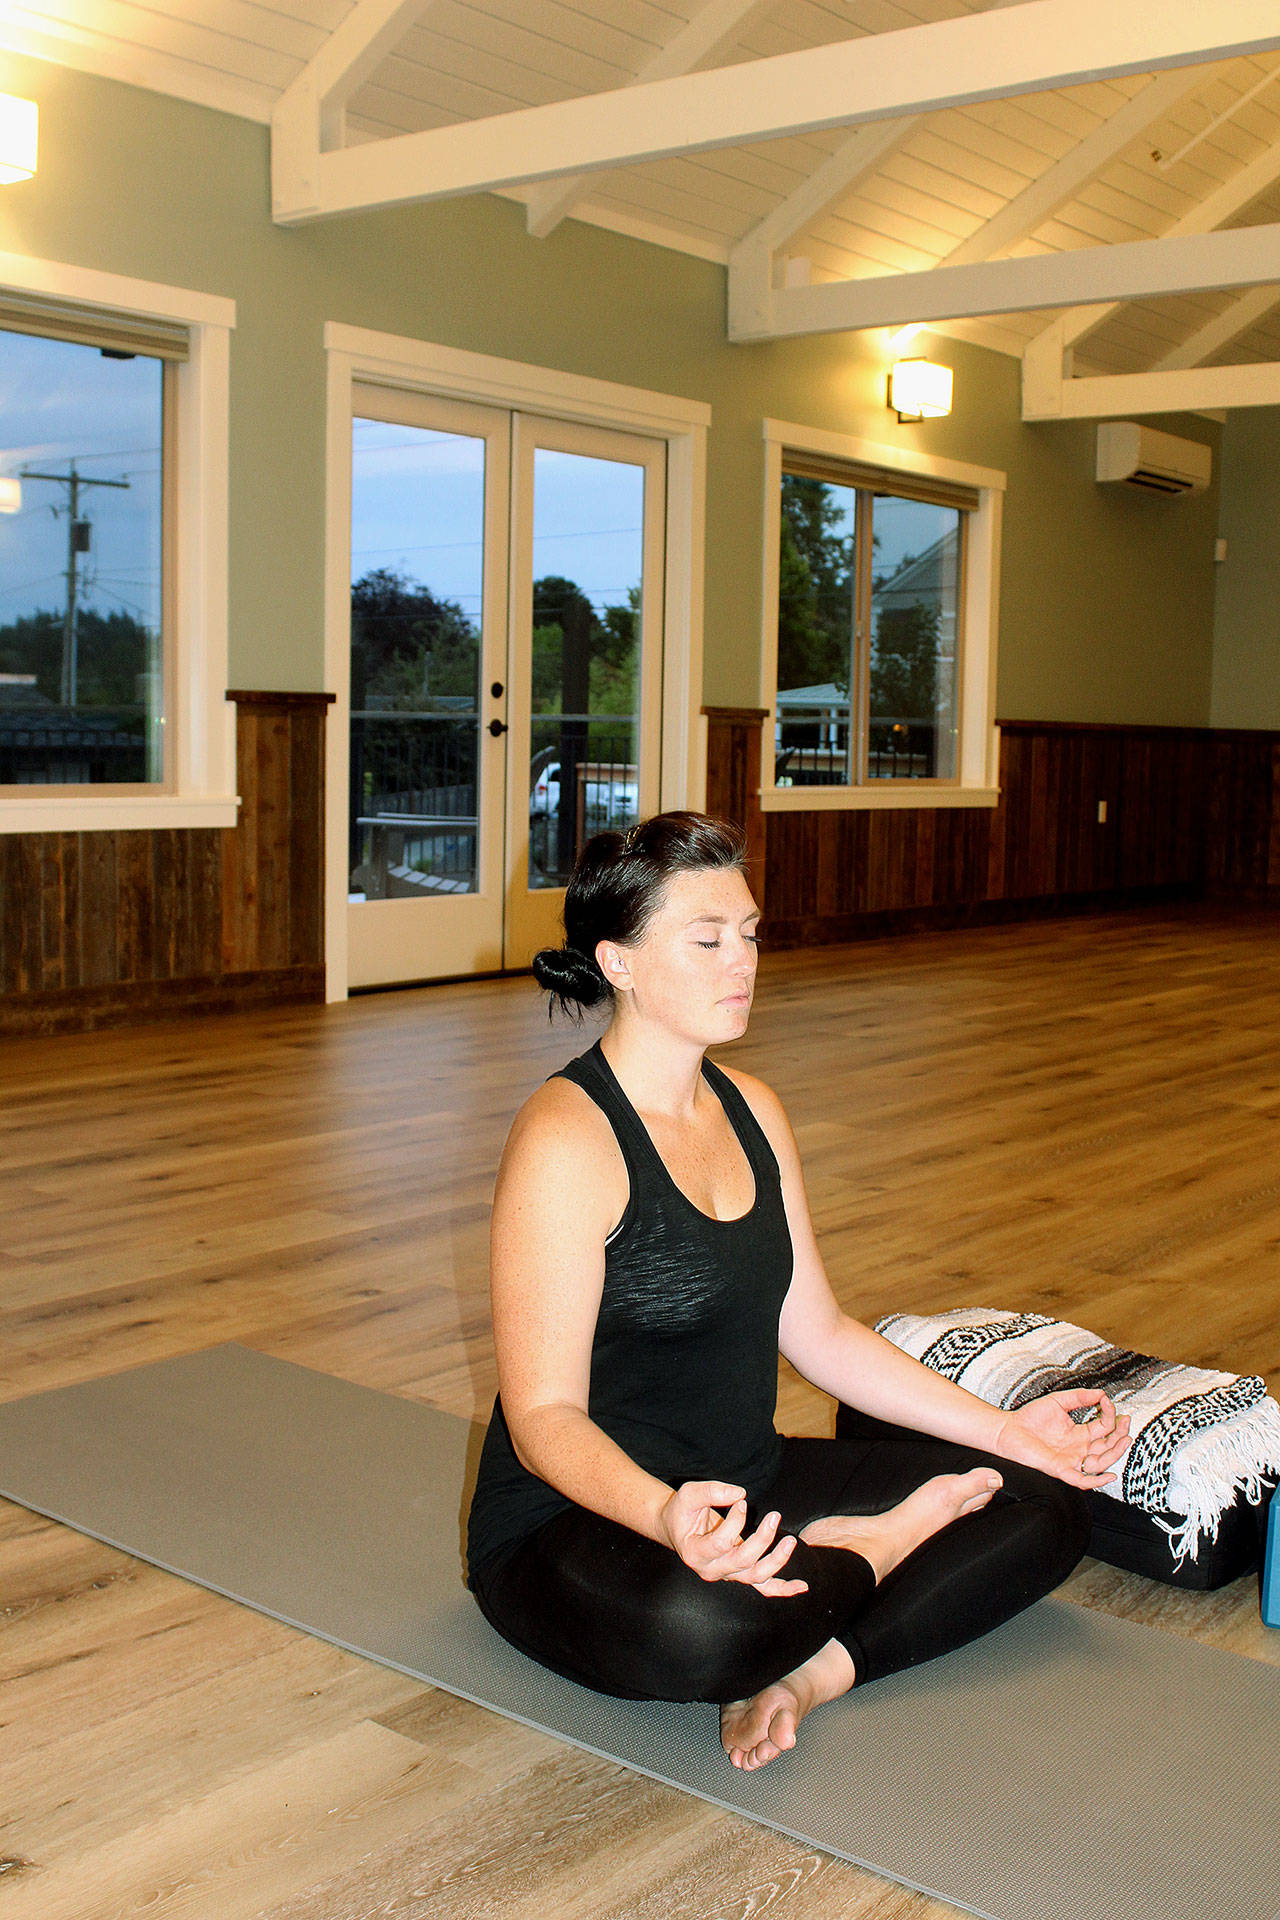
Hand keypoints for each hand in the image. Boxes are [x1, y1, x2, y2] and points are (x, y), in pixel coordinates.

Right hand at [658, 1480, 807, 1596]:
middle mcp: (712, 1570)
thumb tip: (740, 1493)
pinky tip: (801, 1586)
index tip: (742, 1502)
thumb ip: (711, 1491)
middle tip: (774, 1516)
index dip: (735, 1522)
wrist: (678, 1530)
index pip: (721, 1543)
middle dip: (762, 1539)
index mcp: (696, 1553)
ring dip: (777, 1561)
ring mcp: (728, 1575)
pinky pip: (764, 1587)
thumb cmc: (682, 1512)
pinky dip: (783, 1588)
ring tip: (790, 1542)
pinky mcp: (740, 1574)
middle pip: (743, 1561)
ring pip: (756, 1576)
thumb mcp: (688, 1495)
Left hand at [993, 1389, 1130, 1489]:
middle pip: (1108, 1446)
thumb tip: (1101, 1393)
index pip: (1104, 1428)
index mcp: (1080, 1433)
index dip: (1110, 1416)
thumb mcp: (1058, 1401)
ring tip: (1125, 1440)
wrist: (1008, 1429)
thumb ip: (1079, 1397)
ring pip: (1100, 1462)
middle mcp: (1079, 1448)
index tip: (1108, 1402)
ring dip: (1114, 1453)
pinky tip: (1110, 1474)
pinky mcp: (1061, 1469)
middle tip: (1127, 1423)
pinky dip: (1096, 1481)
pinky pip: (1082, 1480)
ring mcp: (1072, 1460)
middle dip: (1120, 1436)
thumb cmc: (1031, 1417)